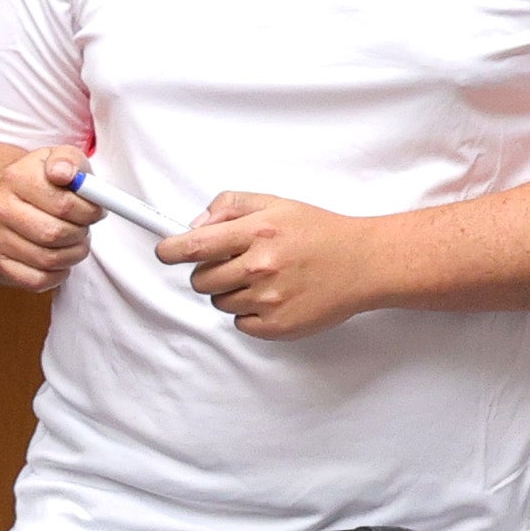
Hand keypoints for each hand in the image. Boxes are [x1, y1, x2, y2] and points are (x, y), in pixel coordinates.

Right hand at [0, 146, 102, 295]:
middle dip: (80, 234)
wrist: (11, 198)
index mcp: (16, 177)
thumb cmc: (46, 180)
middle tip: (84, 227)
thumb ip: (69, 161)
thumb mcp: (62, 159)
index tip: (95, 209)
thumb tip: (64, 173)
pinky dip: (57, 275)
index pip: (64, 204)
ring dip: (73, 254)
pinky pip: (36, 280)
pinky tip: (61, 260)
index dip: (89, 211)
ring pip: (48, 259)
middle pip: (54, 234)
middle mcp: (0, 208)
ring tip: (75, 242)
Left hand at [161, 193, 394, 341]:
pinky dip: (251, 313)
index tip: (165, 252)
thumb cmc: (320, 233)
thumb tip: (193, 225)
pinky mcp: (276, 326)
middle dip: (210, 272)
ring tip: (266, 278)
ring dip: (233, 292)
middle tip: (238, 264)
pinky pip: (239, 323)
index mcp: (258, 233)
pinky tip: (276, 296)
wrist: (364, 263)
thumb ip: (230, 207)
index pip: (195, 246)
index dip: (171, 250)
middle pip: (200, 280)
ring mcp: (269, 299)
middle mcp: (261, 266)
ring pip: (219, 302)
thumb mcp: (276, 204)